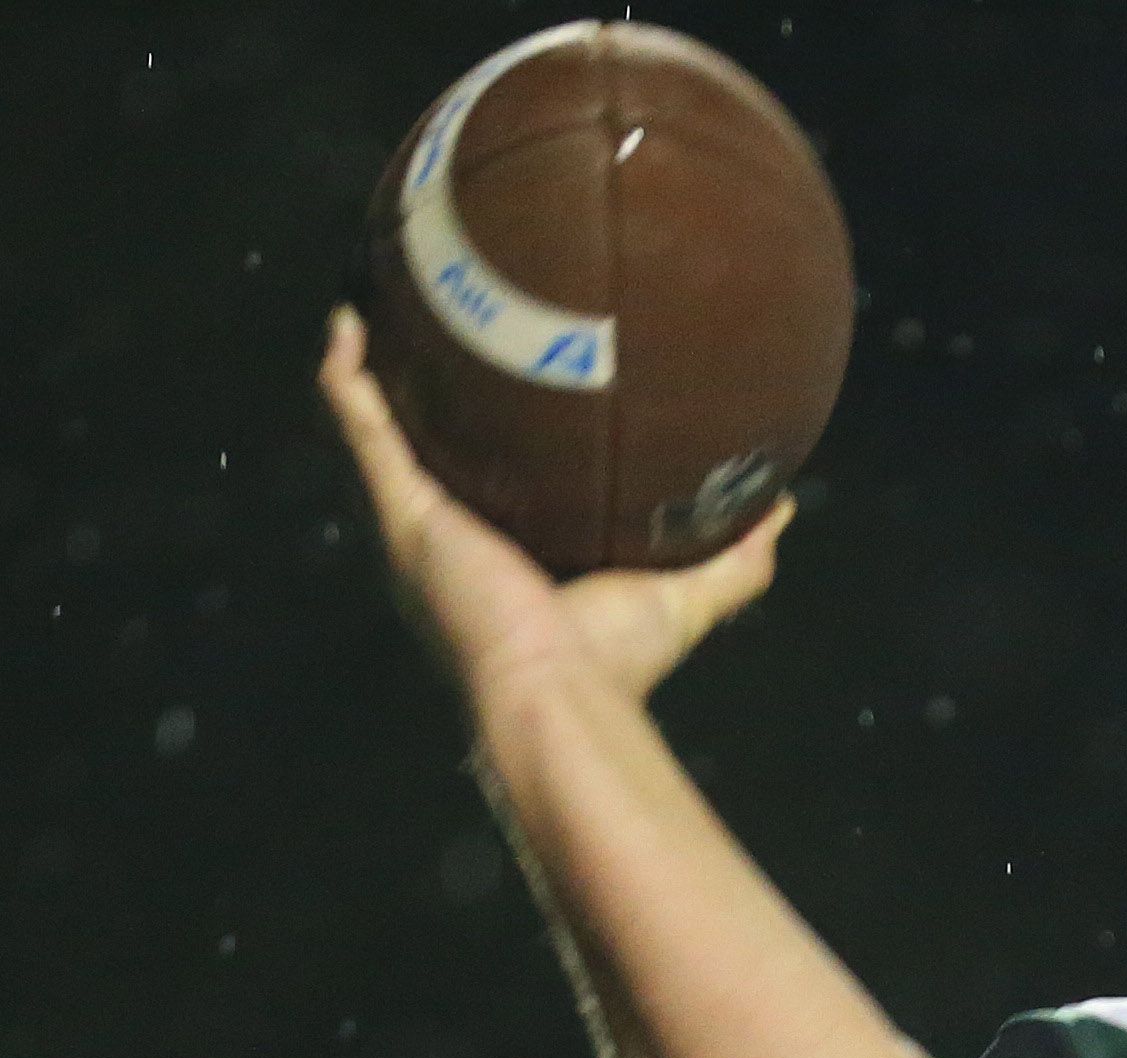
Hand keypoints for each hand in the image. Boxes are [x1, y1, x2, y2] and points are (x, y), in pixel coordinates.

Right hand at [317, 304, 790, 706]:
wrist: (562, 691)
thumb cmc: (617, 658)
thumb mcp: (688, 595)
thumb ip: (736, 555)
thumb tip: (780, 507)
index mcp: (513, 545)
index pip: (501, 469)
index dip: (500, 422)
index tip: (517, 361)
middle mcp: (459, 529)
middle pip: (435, 440)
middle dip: (429, 382)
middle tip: (442, 314)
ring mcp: (423, 517)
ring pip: (385, 425)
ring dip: (376, 364)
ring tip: (381, 298)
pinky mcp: (405, 510)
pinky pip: (364, 430)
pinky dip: (348, 378)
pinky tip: (347, 324)